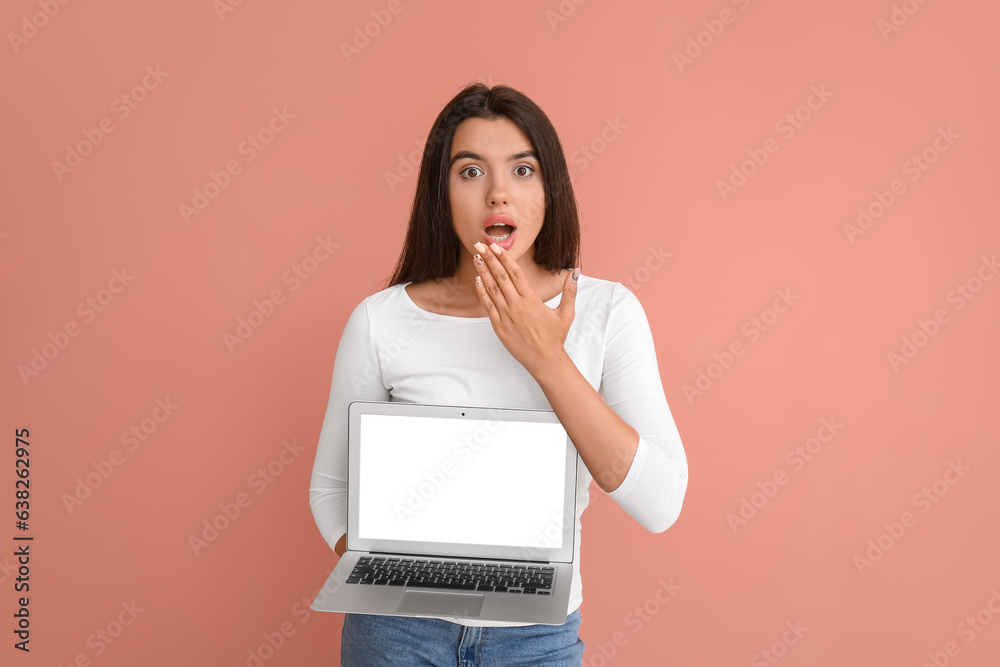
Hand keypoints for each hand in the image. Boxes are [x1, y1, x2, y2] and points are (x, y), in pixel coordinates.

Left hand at [472, 241, 579, 376]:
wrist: (545, 360)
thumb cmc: (555, 337)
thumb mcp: (566, 313)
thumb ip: (570, 291)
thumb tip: (575, 272)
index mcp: (531, 300)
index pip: (516, 273)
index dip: (505, 258)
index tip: (496, 247)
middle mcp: (517, 306)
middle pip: (500, 277)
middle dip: (489, 259)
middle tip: (479, 244)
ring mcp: (506, 316)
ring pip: (492, 289)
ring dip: (483, 272)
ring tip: (476, 257)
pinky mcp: (499, 327)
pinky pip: (488, 307)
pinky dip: (482, 293)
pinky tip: (478, 280)